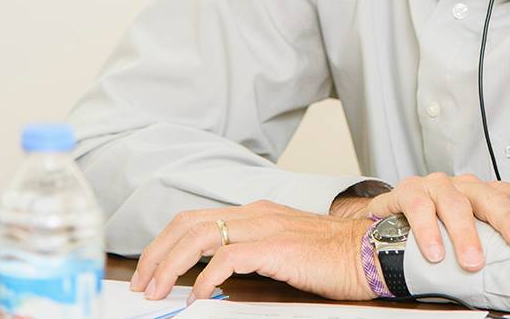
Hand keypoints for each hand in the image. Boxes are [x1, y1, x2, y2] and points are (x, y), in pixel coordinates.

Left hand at [128, 200, 373, 303]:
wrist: (367, 252)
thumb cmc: (331, 256)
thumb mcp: (283, 248)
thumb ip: (251, 253)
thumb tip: (215, 275)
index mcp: (256, 212)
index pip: (195, 218)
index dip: (165, 243)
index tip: (149, 269)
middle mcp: (256, 213)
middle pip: (188, 223)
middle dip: (156, 253)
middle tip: (141, 283)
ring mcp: (264, 227)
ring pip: (199, 236)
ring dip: (170, 266)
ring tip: (159, 292)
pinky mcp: (275, 246)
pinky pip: (227, 258)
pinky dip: (205, 278)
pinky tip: (199, 296)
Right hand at [330, 172, 509, 271]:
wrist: (388, 219)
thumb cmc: (438, 226)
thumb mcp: (472, 231)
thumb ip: (496, 239)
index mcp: (488, 194)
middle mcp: (466, 186)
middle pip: (492, 197)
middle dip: (509, 219)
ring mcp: (437, 187)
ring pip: (455, 204)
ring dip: (466, 234)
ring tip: (474, 261)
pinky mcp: (408, 192)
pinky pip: (419, 209)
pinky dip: (427, 232)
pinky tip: (435, 252)